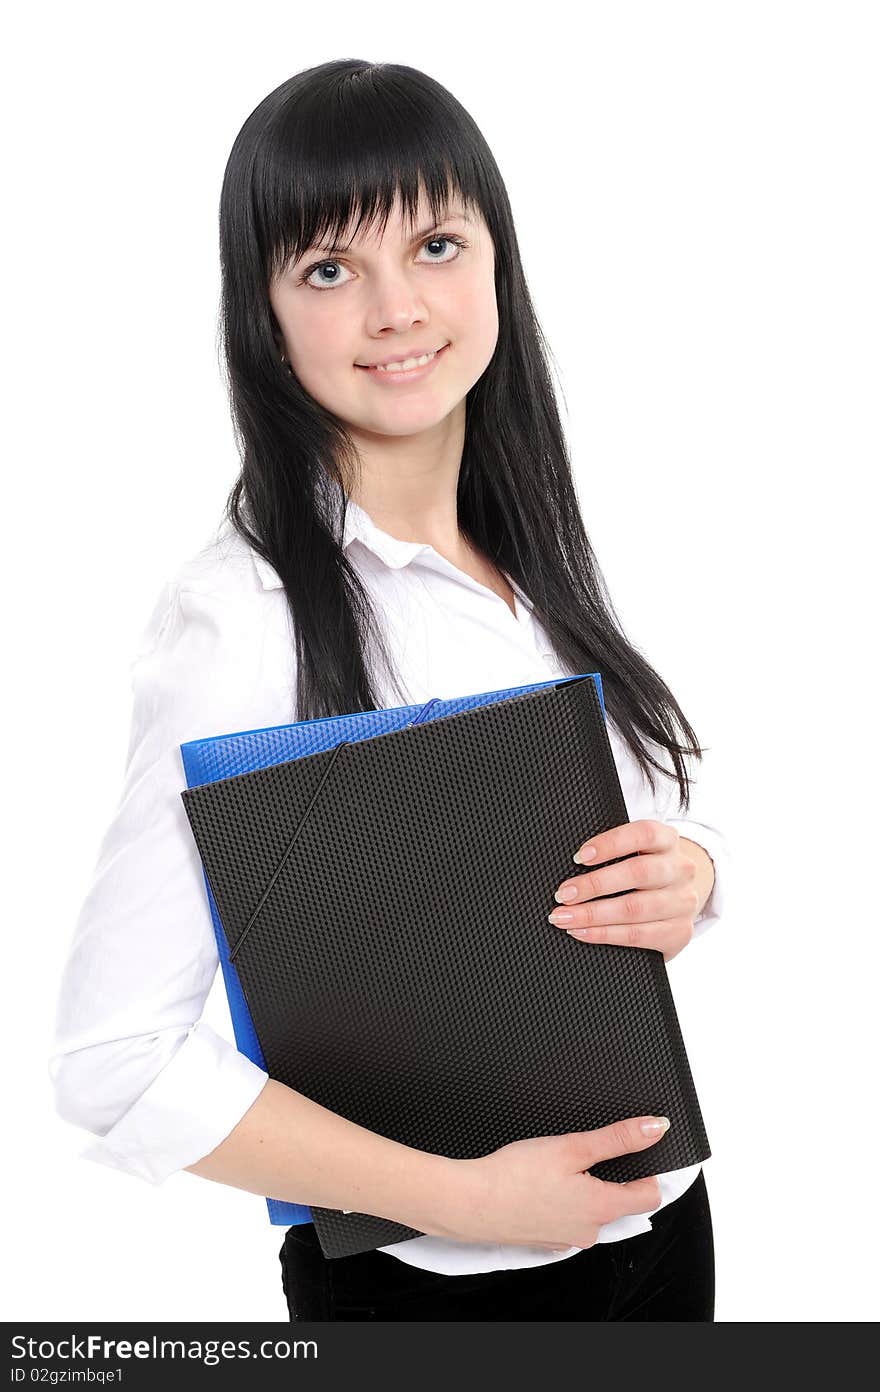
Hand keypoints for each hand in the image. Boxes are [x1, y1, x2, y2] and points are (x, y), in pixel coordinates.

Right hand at [437, 1114, 670, 1249]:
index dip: (647, 1170)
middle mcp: (589, 1231)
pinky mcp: (545, 1240)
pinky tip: (540, 1185)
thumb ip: (617, 1138)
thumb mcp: (571, 1146)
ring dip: (582, 1189)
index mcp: (601, 1209)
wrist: (469, 1202)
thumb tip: (655, 1128)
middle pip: (619, 1202)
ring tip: (554, 1168)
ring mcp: (566, 1239)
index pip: (649, 1196)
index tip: (635, 1151)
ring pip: (590, 1210)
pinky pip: (566, 1218)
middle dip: (607, 1176)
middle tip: (581, 1153)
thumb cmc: (514, 1175)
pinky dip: (560, 1201)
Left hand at [547, 819, 701, 962]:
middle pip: (638, 873)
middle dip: (594, 885)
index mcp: (668, 840)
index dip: (610, 844)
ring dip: (593, 915)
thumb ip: (611, 854)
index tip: (579, 857)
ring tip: (565, 917)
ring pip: (635, 908)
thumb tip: (573, 865)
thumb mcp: (637, 853)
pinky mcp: (680, 932)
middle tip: (563, 894)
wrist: (679, 900)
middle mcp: (681, 869)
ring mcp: (683, 902)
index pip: (644, 834)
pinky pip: (638, 935)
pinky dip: (605, 934)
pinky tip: (583, 932)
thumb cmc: (644, 872)